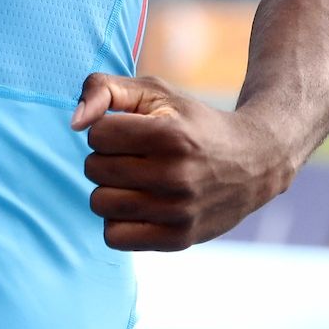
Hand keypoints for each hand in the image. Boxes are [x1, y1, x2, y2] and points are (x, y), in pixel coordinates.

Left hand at [72, 73, 291, 251]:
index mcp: (169, 134)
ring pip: (100, 204)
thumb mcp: (154, 92)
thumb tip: (75, 123)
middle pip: (94, 169)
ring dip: (110, 189)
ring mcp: (179, 211)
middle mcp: (175, 175)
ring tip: (136, 180)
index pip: (96, 134)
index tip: (131, 131)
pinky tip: (140, 205)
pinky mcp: (179, 240)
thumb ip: (104, 89)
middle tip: (135, 156)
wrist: (254, 161)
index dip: (108, 129)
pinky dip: (118, 221)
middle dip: (106, 158)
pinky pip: (114, 237)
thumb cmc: (192, 122)